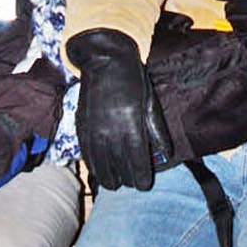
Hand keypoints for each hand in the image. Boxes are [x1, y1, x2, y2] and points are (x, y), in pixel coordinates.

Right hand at [67, 29, 159, 190]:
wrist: (104, 60)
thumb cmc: (133, 80)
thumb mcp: (151, 102)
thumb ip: (157, 130)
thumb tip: (165, 154)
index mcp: (132, 126)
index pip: (138, 163)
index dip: (141, 178)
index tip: (144, 185)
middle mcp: (111, 133)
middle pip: (119, 169)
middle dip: (127, 180)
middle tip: (131, 182)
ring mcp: (94, 131)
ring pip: (101, 167)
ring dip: (109, 178)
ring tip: (115, 183)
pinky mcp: (81, 128)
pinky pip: (86, 155)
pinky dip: (93, 166)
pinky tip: (99, 171)